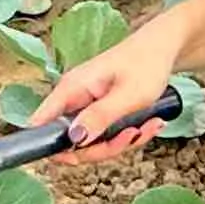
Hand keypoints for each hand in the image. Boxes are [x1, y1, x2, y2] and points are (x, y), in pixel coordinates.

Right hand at [27, 18, 188, 159]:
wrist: (163, 47)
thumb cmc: (146, 63)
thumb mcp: (128, 95)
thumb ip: (100, 117)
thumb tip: (74, 139)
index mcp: (71, 89)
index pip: (41, 123)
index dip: (52, 147)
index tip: (80, 157)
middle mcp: (74, 98)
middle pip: (72, 142)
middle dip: (104, 147)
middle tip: (132, 135)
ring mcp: (87, 106)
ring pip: (93, 142)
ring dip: (123, 142)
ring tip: (149, 125)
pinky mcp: (99, 111)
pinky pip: (106, 136)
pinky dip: (128, 136)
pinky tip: (149, 124)